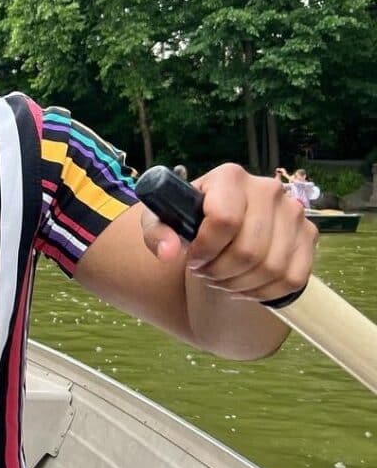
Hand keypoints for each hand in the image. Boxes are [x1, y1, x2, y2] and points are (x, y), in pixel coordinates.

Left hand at [140, 162, 316, 302]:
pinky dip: (265, 292)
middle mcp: (268, 189)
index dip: (205, 249)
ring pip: (271, 268)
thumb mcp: (161, 221)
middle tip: (205, 273)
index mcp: (230, 176)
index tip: (192, 257)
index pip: (224, 220)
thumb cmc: (188, 219)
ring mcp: (293, 211)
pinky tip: (245, 286)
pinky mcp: (309, 235)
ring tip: (221, 279)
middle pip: (248, 250)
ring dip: (240, 284)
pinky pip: (292, 278)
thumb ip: (157, 234)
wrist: (220, 221)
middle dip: (220, 272)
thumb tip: (167, 253)